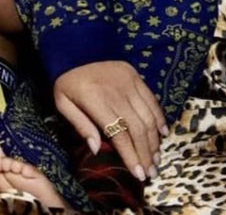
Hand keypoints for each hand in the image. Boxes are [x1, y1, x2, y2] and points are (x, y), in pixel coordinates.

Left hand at [54, 60, 168, 181]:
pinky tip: (162, 135)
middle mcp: (116, 91)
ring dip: (154, 141)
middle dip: (146, 154)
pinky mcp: (136, 77)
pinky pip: (152, 101)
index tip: (138, 174)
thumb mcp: (63, 103)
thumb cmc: (68, 82)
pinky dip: (159, 119)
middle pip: (137, 128)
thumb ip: (79, 125)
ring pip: (148, 117)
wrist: (77, 50)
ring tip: (156, 159)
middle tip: (151, 173)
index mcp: (95, 99)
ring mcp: (129, 83)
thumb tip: (96, 149)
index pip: (118, 133)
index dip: (130, 155)